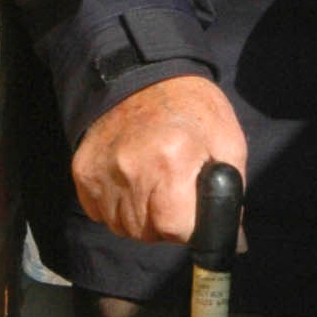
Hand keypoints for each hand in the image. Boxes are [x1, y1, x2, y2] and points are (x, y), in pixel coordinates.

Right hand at [71, 75, 247, 244]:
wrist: (141, 75)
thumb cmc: (191, 107)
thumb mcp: (227, 141)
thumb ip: (231, 192)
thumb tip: (233, 240)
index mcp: (172, 161)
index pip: (176, 228)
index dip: (190, 225)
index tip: (193, 207)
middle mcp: (131, 170)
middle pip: (148, 233)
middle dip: (166, 223)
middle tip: (174, 192)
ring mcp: (102, 173)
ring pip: (122, 227)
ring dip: (141, 218)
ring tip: (152, 184)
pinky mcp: (83, 173)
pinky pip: (100, 213)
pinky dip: (117, 206)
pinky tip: (130, 181)